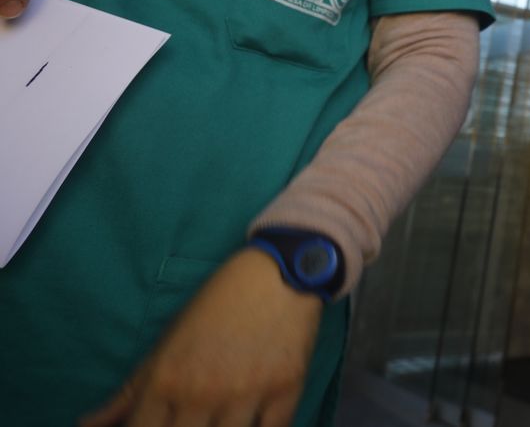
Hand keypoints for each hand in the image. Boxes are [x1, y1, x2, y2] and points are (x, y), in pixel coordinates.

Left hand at [80, 249, 322, 426]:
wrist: (278, 273)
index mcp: (166, 381)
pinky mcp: (286, 389)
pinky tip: (252, 423)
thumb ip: (128, 394)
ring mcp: (247, 393)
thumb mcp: (166, 346)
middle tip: (193, 419)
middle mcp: (203, 392)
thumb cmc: (216, 308)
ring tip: (219, 421)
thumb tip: (87, 425)